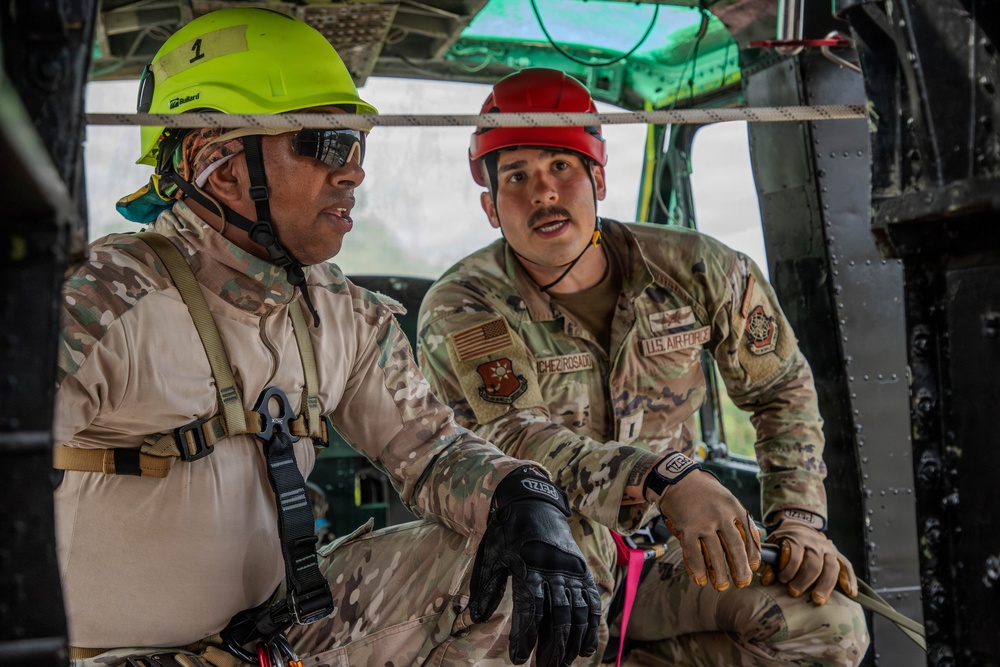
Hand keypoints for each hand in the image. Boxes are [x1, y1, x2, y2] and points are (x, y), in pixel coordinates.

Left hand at [469, 467, 600, 666]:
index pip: (530, 609)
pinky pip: (591, 601)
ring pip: (577, 613)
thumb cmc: (507, 532)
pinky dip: (591, 626)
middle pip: (558, 617)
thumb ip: (487, 587)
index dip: (526, 636)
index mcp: (528, 568)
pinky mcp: (581, 571)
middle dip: (552, 648)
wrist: (533, 503)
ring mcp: (571, 571)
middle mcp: (553, 571)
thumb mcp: (492, 556)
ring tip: (564, 663)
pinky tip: (586, 647)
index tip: (519, 659)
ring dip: (572, 642)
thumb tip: (476, 617)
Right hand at [645, 453, 760, 590]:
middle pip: (735, 548)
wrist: (676, 478)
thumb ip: (740, 517)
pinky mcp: (686, 528)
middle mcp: (721, 515)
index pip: (748, 536)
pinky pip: (693, 553)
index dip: (753, 555)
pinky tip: (700, 579)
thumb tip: (756, 539)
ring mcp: (703, 522)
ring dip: (719, 574)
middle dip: (740, 569)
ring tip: (722, 586)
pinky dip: (697, 568)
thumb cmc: (703, 490)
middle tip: (743, 582)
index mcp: (734, 507)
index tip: (754, 567)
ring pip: (715, 555)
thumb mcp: (726, 497)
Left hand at [761, 510, 857, 604]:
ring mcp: (829, 548)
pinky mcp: (838, 555)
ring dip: (825, 585)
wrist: (800, 527)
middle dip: (804, 580)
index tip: (782, 580)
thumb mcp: (774, 545)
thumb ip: (770, 562)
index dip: (788, 569)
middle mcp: (815, 543)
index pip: (795, 555)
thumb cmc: (785, 542)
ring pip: (831, 567)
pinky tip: (851, 593)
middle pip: (813, 564)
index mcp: (797, 538)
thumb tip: (767, 580)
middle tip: (794, 592)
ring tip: (817, 600)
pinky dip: (850, 579)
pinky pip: (847, 566)